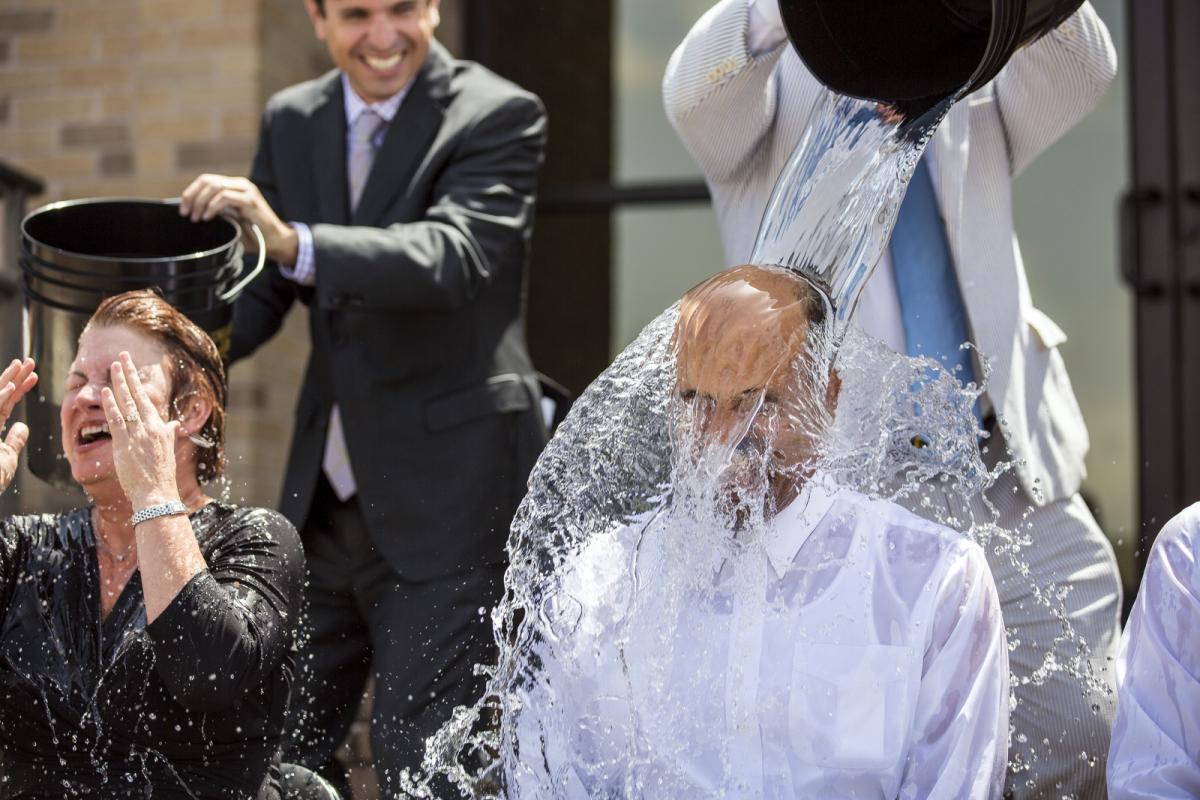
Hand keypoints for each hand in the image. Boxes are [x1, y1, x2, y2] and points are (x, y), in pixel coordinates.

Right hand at [0, 359, 36, 494]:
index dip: (21, 388)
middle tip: (30, 360)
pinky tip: (11, 387)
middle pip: (0, 394)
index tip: (35, 375)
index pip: (7, 402)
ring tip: (22, 365)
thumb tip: (23, 427)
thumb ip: (14, 442)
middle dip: (15, 376)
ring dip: (8, 380)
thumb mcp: (6, 458)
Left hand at [100, 352, 180, 508]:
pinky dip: (111, 404)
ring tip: (113, 366)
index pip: (147, 399)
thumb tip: (174, 425)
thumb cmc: (162, 475)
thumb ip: (169, 434)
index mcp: (160, 428)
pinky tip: (105, 391)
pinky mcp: (125, 443)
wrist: (157, 492)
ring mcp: (138, 434)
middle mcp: (150, 426)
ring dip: (119, 383)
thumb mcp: (168, 449)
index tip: (131, 369)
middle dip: (129, 374)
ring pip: (127, 402)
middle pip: (137, 394)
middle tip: (122, 356)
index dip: (137, 383)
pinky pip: (116, 419)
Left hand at [178, 174, 298, 265]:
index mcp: (233, 187)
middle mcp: (240, 184)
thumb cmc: (252, 234)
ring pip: (214, 186)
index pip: (205, 180)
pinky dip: (213, 206)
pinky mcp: (251, 200)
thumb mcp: (228, 220)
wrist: (275, 242)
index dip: (190, 193)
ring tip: (197, 217)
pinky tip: (209, 217)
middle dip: (192, 197)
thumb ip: (214, 212)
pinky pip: (225, 197)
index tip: (183, 209)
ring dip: (201, 202)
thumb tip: (191, 211)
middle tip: (187, 214)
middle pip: (207, 181)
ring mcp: (246, 190)